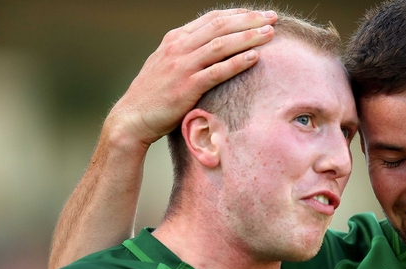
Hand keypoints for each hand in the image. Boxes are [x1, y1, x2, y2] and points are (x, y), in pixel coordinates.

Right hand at [106, 9, 276, 151]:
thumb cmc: (155, 94)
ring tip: (270, 34)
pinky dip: (237, 63)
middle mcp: (179, 47)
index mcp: (176, 39)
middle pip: (221, 26)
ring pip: (221, 45)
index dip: (239, 14)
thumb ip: (188, 52)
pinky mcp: (186, 87)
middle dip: (249, 20)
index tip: (260, 14)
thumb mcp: (168, 64)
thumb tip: (214, 46)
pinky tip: (255, 58)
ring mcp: (182, 66)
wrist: (132, 118)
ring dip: (248, 38)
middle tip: (273, 18)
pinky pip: (217, 71)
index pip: (213, 18)